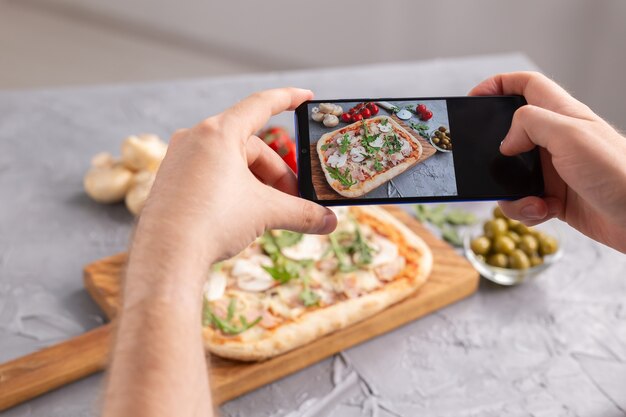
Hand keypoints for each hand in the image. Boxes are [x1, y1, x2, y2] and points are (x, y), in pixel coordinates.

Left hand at [137, 88, 336, 266]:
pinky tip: (240, 214)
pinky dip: (233, 188)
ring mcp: (179, 158)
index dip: (288, 98)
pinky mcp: (171, 179)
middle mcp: (195, 138)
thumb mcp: (266, 213)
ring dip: (256, 183)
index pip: (261, 104)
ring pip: (231, 162)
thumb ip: (302, 214)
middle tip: (292, 200)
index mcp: (219, 132)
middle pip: (250, 146)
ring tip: (267, 212)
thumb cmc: (212, 223)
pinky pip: (211, 173)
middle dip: (276, 173)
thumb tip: (329, 223)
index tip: (306, 96)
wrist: (166, 256)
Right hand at [469, 72, 625, 252]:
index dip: (498, 85)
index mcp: (562, 115)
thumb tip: (505, 141)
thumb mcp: (570, 135)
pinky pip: (524, 201)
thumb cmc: (617, 172)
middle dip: (495, 151)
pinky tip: (543, 211)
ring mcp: (555, 170)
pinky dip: (526, 209)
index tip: (474, 97)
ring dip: (511, 192)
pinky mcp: (555, 198)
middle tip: (483, 162)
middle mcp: (556, 140)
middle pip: (511, 134)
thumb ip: (530, 124)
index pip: (526, 85)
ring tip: (530, 200)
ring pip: (512, 174)